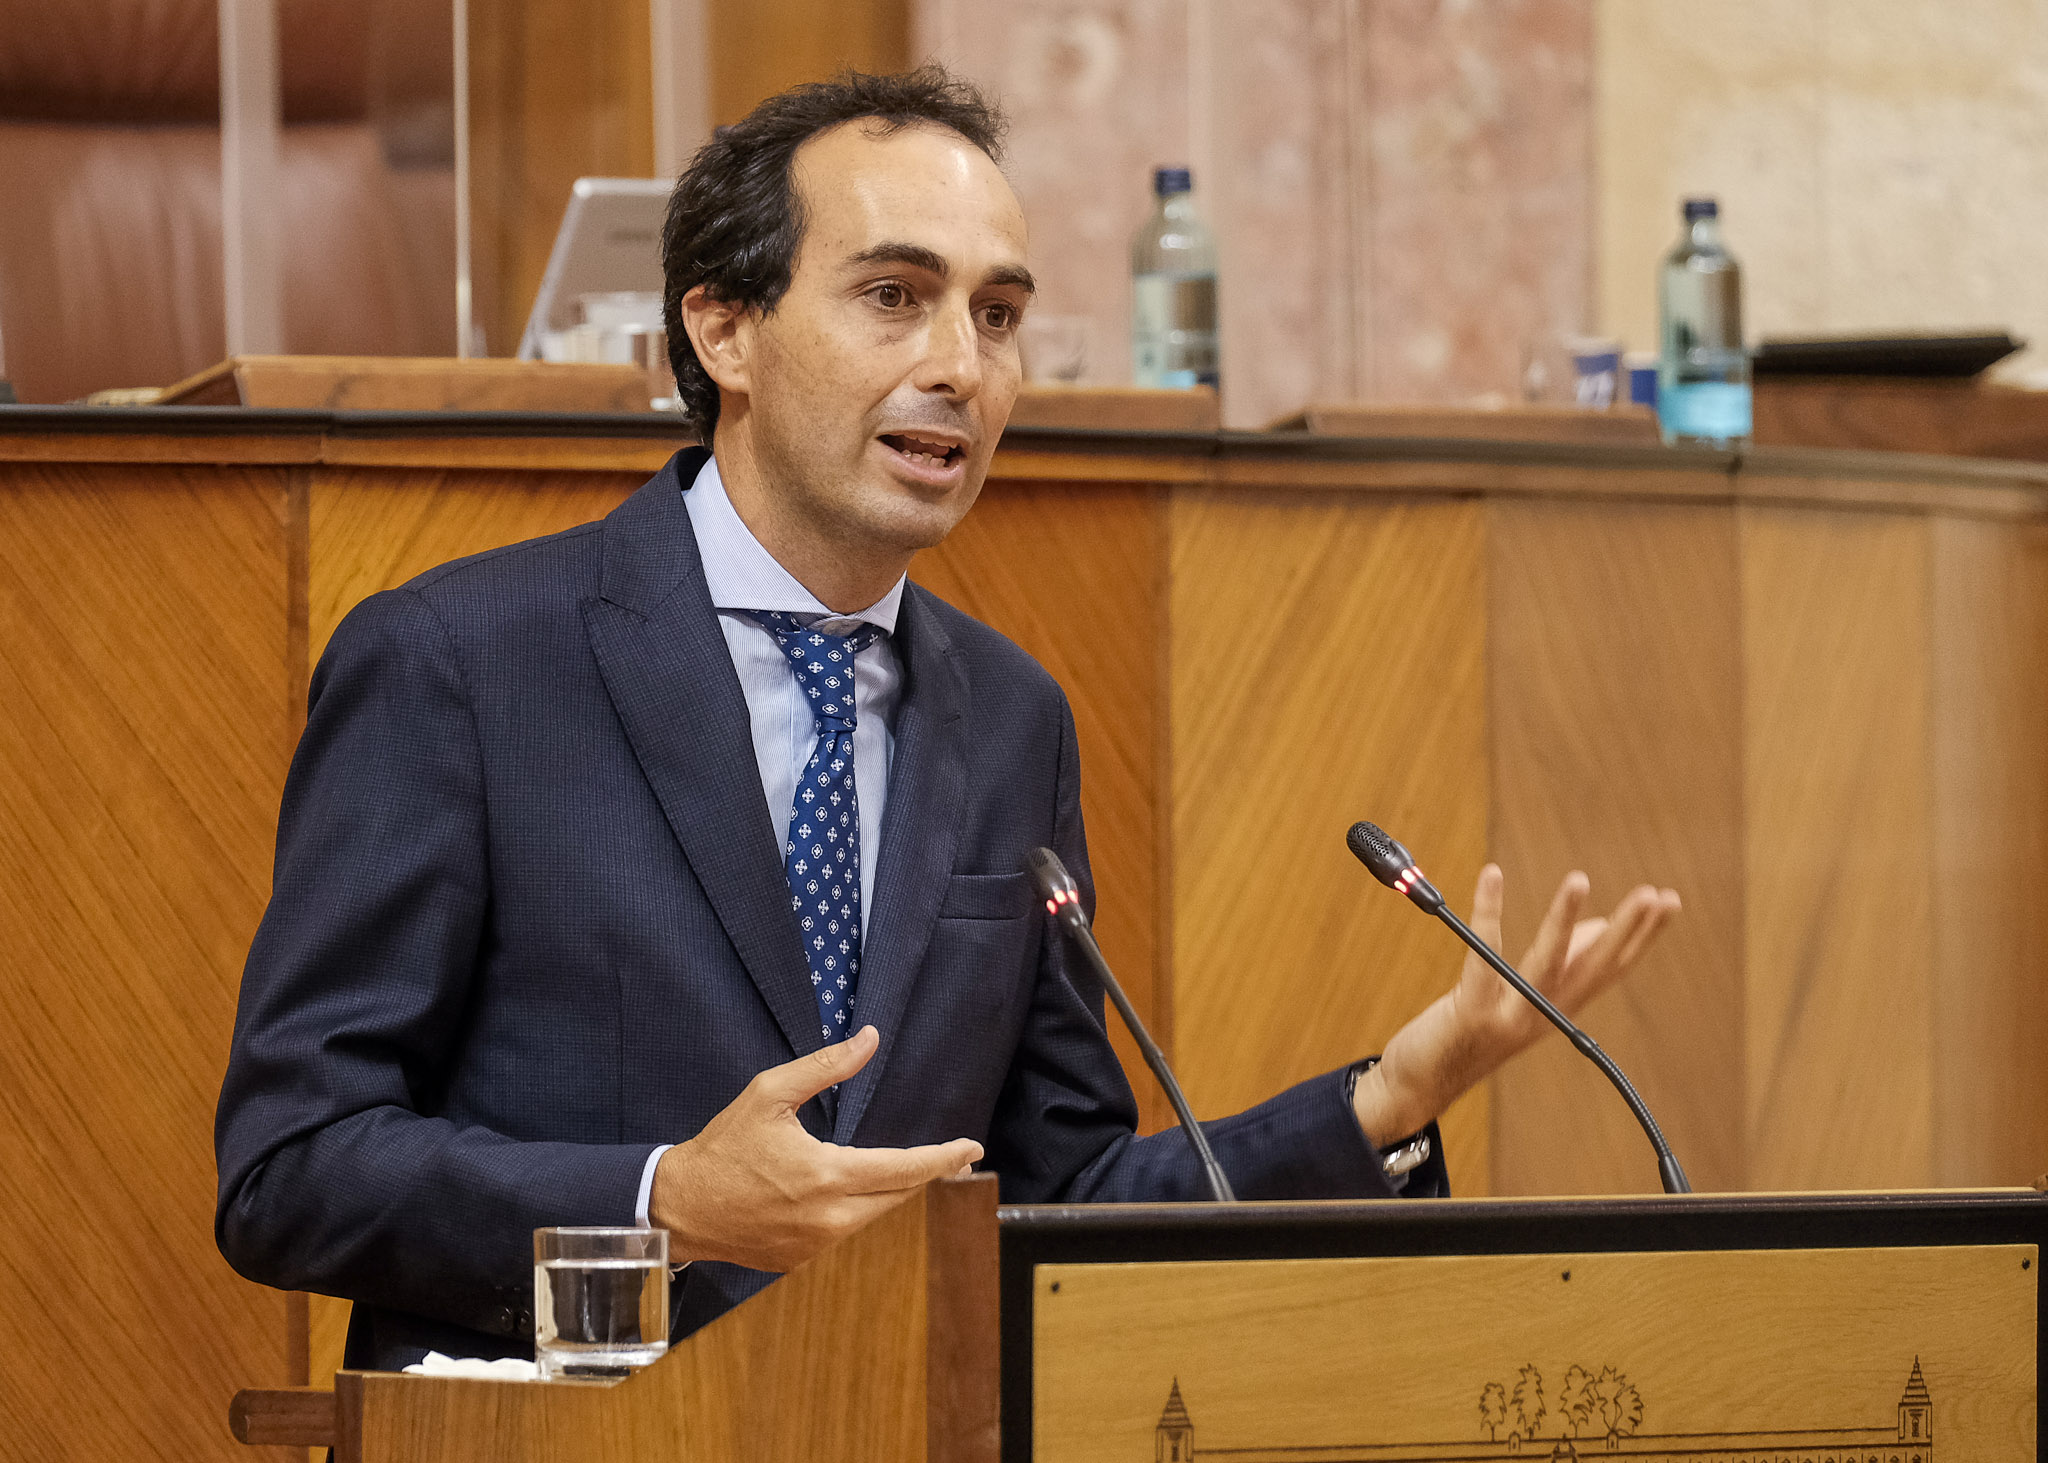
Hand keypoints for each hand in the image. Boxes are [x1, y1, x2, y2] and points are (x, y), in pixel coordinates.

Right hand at [648, 1025, 982, 1271]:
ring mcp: (815, 1245)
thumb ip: (826, 1066)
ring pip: (871, 1216)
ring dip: (885, 1191)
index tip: (973, 1148)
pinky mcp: (800, 1261)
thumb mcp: (770, 1092)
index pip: (904, 1170)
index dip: (943, 1158)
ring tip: (892, 1167)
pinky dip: (851, 1210)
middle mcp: (829, 1218)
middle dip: (925, 1174)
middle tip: (952, 1156)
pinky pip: (841, 1232)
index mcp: (827, 1176)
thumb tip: (870, 1039)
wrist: (679, 1207)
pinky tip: (839, 1192)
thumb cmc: (724, 1145)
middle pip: (897, 1196)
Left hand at [1352, 865, 1680, 1146]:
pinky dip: (1488, 913)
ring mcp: (1509, 1017)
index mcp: (1558, 1009)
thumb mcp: (1519, 996)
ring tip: (1579, 879)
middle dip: (1628, 931)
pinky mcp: (1471, 1013)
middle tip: (1657, 895)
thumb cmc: (1468, 1032)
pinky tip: (1491, 875)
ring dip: (1563, 921)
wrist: (1420, 1085)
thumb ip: (1558, 963)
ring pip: (1546, 964)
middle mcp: (1542, 1015)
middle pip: (1594, 968)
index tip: (1669, 900)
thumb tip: (1595, 925)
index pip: (1611, 967)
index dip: (1642, 936)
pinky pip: (1484, 957)